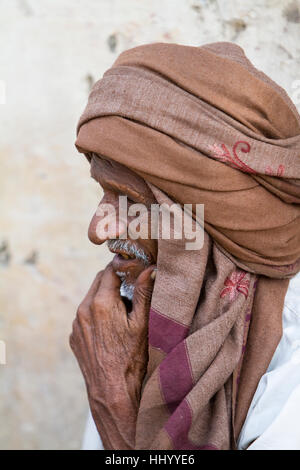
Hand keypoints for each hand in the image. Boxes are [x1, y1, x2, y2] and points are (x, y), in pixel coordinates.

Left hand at [69, 263, 155, 448]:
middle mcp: (83, 310)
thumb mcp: (143, 323)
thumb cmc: (133, 358)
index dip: (122, 267)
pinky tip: (111, 328)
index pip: (109, 270)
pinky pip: (85, 315)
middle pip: (98, 281)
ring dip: (104, 297)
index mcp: (100, 303)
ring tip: (123, 311)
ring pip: (91, 298)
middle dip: (114, 280)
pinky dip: (96, 313)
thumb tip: (150, 269)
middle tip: (131, 289)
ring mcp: (76, 324)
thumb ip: (144, 292)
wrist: (113, 392)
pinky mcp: (74, 336)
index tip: (133, 269)